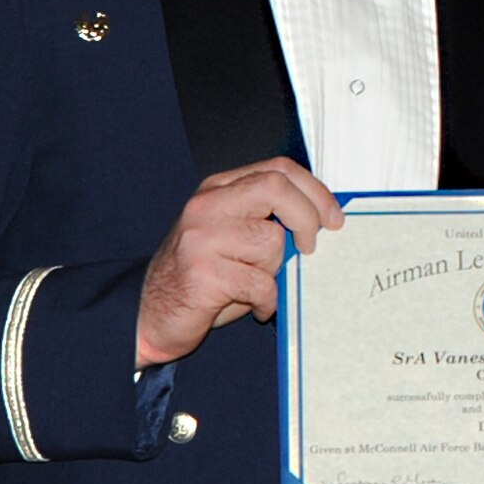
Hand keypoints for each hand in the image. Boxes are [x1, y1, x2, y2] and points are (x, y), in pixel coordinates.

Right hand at [136, 157, 342, 368]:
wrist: (149, 314)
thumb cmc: (203, 277)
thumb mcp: (233, 235)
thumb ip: (267, 218)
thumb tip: (323, 218)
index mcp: (219, 189)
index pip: (278, 169)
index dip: (314, 191)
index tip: (333, 218)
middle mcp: (207, 206)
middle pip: (276, 189)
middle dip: (307, 218)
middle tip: (311, 247)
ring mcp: (202, 237)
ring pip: (271, 242)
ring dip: (275, 271)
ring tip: (256, 285)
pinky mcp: (202, 272)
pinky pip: (260, 283)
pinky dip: (267, 300)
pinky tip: (255, 306)